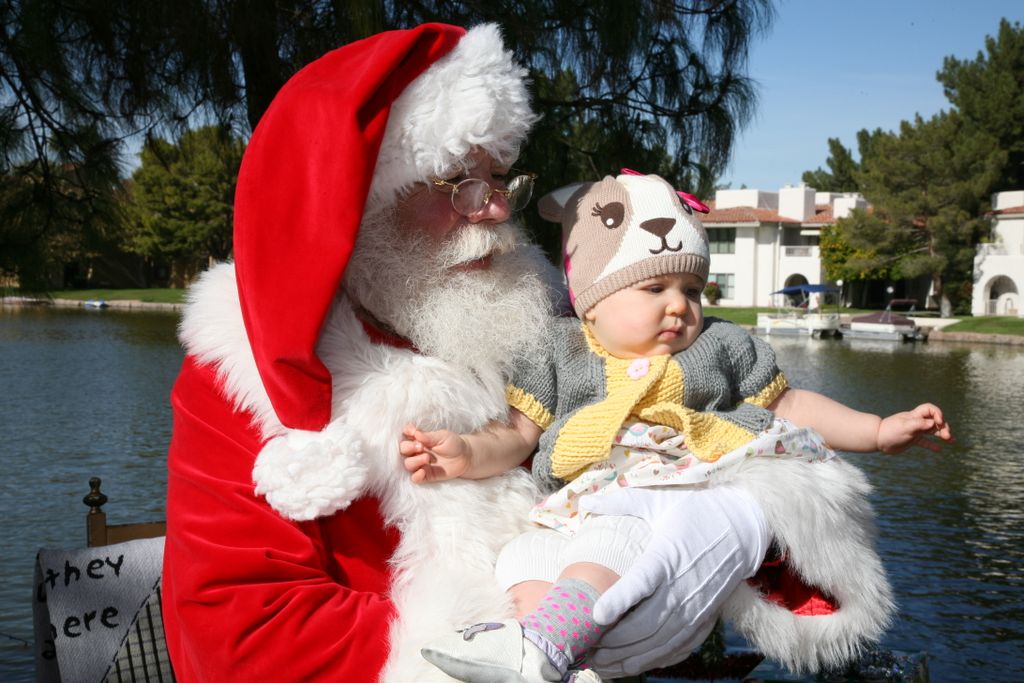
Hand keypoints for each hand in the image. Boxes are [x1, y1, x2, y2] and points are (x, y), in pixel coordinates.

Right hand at [399, 424, 470, 482]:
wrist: (466, 458)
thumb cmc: (454, 444)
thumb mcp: (443, 436)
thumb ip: (429, 436)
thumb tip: (416, 433)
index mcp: (420, 439)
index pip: (406, 434)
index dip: (407, 433)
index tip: (412, 432)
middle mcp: (418, 451)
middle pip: (403, 449)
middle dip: (408, 448)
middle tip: (420, 447)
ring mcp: (421, 463)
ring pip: (408, 464)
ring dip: (414, 461)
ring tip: (427, 458)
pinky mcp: (426, 475)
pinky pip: (415, 478)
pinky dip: (416, 476)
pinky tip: (423, 471)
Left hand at [579, 486, 768, 676]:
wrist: (742, 530)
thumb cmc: (696, 513)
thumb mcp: (661, 502)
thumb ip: (622, 502)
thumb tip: (586, 501)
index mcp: (668, 556)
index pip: (642, 582)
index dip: (619, 600)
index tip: (595, 615)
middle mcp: (683, 587)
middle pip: (646, 624)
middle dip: (613, 641)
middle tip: (584, 646)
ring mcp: (695, 609)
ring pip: (658, 643)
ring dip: (627, 657)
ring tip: (599, 663)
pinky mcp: (704, 621)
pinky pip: (675, 650)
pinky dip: (651, 661)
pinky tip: (628, 665)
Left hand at [877, 403, 953, 453]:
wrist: (877, 439)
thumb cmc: (890, 431)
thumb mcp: (905, 427)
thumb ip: (919, 424)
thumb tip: (933, 423)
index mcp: (914, 416)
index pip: (930, 409)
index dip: (938, 414)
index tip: (938, 423)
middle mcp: (916, 422)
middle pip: (934, 421)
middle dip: (943, 427)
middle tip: (947, 437)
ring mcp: (915, 431)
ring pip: (932, 431)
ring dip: (942, 434)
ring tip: (952, 440)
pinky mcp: (912, 440)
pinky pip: (925, 442)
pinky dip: (932, 445)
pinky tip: (939, 450)